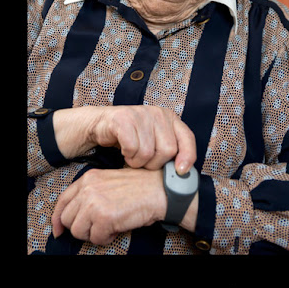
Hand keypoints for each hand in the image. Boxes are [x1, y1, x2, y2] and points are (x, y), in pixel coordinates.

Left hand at [51, 167, 166, 244]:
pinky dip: (106, 238)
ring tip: (109, 226)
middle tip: (98, 226)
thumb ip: (89, 194)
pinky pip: (95, 238)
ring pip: (78, 231)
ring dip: (93, 234)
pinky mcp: (104, 217)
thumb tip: (72, 217)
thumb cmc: (138, 188)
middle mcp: (88, 189)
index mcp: (88, 179)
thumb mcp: (108, 182)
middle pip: (67, 219)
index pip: (62, 201)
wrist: (159, 191)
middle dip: (81, 228)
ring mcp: (94, 203)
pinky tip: (117, 228)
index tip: (59, 229)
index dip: (58, 218)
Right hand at [53, 105, 195, 172]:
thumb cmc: (131, 137)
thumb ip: (169, 152)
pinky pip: (132, 148)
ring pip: (148, 152)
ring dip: (137, 162)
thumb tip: (183, 173)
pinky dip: (127, 155)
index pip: (187, 138)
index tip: (180, 171)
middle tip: (143, 161)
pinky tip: (124, 151)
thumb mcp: (154, 142)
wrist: (101, 125)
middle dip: (154, 163)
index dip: (187, 157)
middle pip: (168, 150)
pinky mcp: (124, 118)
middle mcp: (158, 114)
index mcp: (170, 118)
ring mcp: (142, 114)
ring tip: (132, 156)